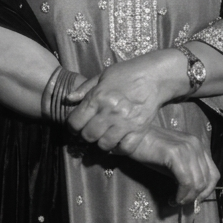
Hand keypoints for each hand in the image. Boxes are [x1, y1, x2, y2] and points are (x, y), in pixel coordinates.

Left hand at [65, 52, 187, 148]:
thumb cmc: (127, 73)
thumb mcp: (102, 76)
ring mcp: (126, 122)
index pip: (75, 122)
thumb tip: (67, 99)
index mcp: (98, 97)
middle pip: (88, 135)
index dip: (71, 127)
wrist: (155, 76)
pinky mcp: (140, 129)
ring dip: (100, 143)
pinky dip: (118, 149)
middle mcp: (110, 112)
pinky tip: (116, 142)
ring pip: (104, 145)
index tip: (75, 127)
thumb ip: (84, 89)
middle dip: (85, 136)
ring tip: (102, 137)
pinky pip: (125, 148)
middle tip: (89, 132)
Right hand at [114, 124, 219, 205]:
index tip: (193, 200)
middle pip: (207, 180)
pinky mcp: (175, 154)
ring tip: (176, 201)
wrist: (131, 137)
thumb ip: (186, 173)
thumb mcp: (172, 162)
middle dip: (196, 197)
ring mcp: (187, 148)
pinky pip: (186, 181)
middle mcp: (196, 145)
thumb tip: (192, 194)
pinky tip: (172, 198)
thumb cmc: (149, 149)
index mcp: (198, 146)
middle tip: (182, 203)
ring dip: (188, 197)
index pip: (214, 174)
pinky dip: (181, 194)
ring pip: (197, 182)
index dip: (206, 191)